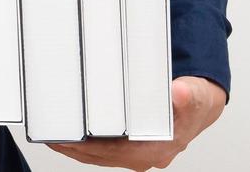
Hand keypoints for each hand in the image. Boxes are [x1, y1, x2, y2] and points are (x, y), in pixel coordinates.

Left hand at [46, 76, 225, 169]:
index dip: (91, 146)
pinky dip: (86, 145)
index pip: (117, 150)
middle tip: (51, 135)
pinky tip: (71, 136)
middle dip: (75, 148)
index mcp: (157, 148)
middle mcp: (144, 154)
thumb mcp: (195, 95)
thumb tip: (179, 93)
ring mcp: (137, 152)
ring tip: (53, 137)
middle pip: (103, 155)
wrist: (198, 105)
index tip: (69, 138)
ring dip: (77, 148)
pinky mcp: (130, 147)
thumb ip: (188, 95)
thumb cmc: (194, 101)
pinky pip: (103, 150)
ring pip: (100, 155)